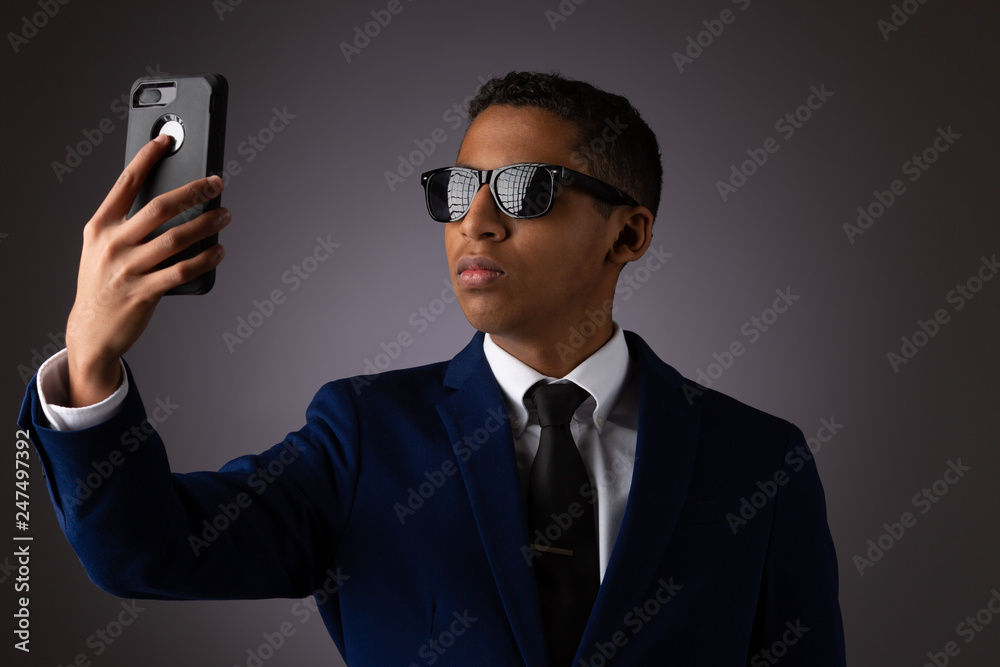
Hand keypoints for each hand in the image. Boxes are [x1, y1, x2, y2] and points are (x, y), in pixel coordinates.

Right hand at [65, 133, 230, 406]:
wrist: (91, 330)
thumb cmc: (104, 282)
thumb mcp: (102, 248)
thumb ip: (127, 225)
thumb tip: (172, 201)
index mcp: (100, 226)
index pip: (126, 183)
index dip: (147, 158)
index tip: (166, 139)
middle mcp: (113, 244)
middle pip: (160, 207)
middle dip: (193, 191)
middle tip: (216, 183)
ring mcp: (128, 269)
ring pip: (177, 238)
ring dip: (207, 224)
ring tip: (224, 215)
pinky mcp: (144, 292)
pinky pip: (183, 270)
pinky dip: (206, 258)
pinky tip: (219, 250)